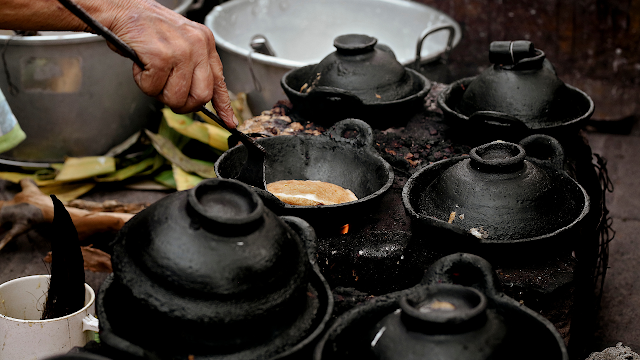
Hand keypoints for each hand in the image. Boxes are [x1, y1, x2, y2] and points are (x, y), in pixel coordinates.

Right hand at [106, 0, 237, 127]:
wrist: (122, 8)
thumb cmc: (146, 28)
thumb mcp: (180, 43)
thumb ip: (193, 67)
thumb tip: (198, 97)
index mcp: (204, 42)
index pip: (219, 81)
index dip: (223, 105)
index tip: (228, 121)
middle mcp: (198, 45)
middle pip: (201, 96)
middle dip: (183, 104)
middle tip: (167, 94)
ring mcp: (181, 51)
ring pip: (177, 97)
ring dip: (158, 93)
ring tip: (151, 73)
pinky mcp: (162, 57)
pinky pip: (153, 89)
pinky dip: (143, 83)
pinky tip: (141, 66)